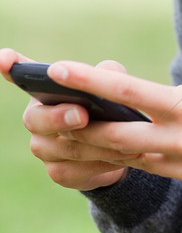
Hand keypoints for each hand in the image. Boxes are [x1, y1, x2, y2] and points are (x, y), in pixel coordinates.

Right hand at [0, 49, 127, 191]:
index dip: (10, 66)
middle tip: (82, 114)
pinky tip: (120, 157)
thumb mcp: (114, 83)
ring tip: (119, 135)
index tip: (5, 59)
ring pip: (62, 148)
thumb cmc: (110, 104)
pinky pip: (76, 170)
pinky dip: (100, 163)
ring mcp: (44, 148)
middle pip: (36, 119)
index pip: (21, 73)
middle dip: (59, 117)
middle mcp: (36, 118)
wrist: (120, 147)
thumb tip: (106, 73)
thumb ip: (109, 74)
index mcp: (45, 89)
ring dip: (93, 142)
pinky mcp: (59, 173)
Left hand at [37, 59, 181, 206]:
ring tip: (90, 138)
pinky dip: (167, 163)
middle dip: (84, 129)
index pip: (129, 94)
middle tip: (57, 120)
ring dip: (113, 151)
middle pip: (118, 139)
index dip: (89, 82)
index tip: (59, 70)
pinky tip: (176, 154)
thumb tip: (158, 109)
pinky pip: (173, 176)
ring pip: (139, 161)